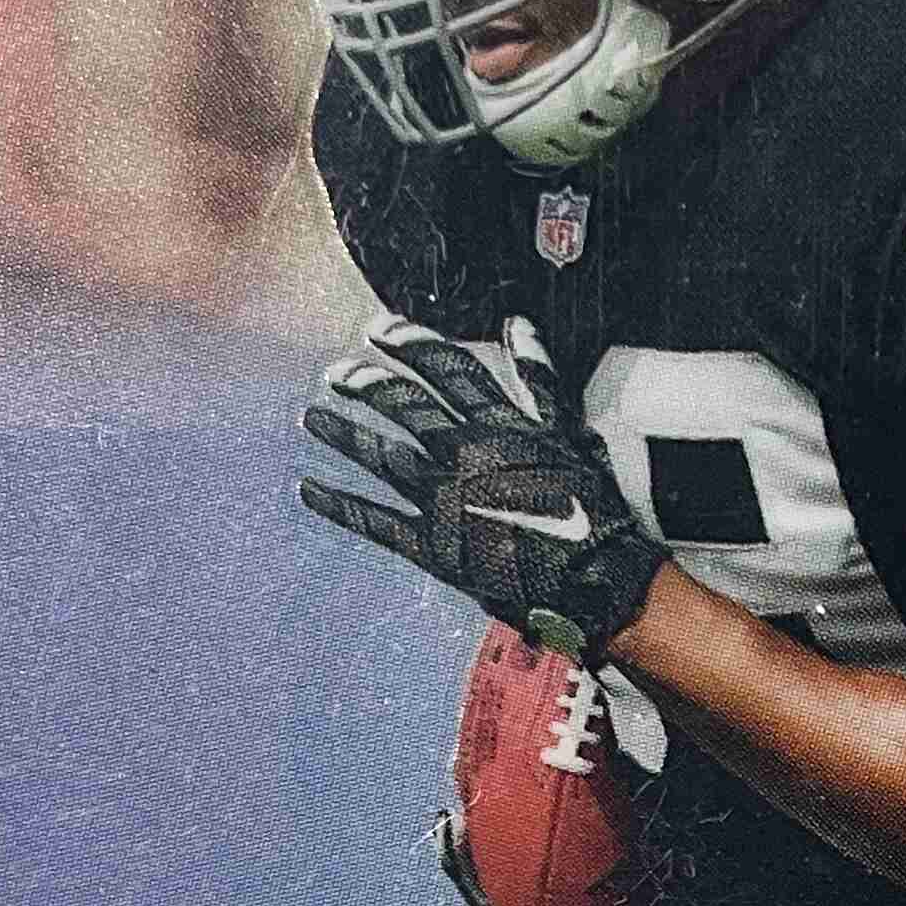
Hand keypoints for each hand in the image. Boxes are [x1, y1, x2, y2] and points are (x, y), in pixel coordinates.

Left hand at [300, 317, 664, 663]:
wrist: (596, 577)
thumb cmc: (592, 507)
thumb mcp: (573, 432)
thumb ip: (540, 379)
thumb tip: (519, 327)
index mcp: (500, 423)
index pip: (444, 367)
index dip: (407, 342)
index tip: (378, 329)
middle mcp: (465, 453)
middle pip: (402, 404)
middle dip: (363, 383)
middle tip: (336, 373)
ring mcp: (445, 499)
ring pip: (380, 455)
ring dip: (342, 434)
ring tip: (314, 418)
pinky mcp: (433, 545)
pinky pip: (374, 521)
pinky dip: (338, 505)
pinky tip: (310, 490)